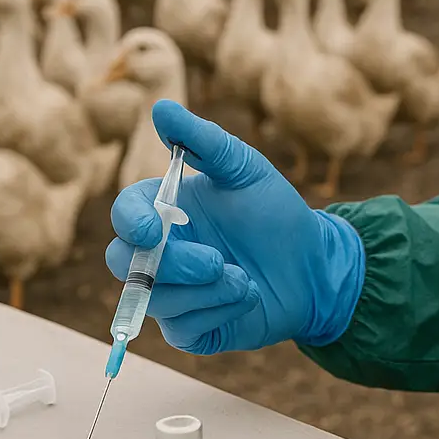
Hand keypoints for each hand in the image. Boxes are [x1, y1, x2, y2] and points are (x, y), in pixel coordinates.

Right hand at [105, 100, 364, 354]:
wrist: (315, 266)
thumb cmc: (277, 214)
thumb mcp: (246, 171)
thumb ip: (205, 142)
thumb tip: (162, 108)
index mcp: (165, 212)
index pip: (126, 214)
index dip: (129, 221)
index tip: (151, 229)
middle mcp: (160, 254)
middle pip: (123, 263)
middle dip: (171, 265)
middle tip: (216, 261)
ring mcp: (172, 294)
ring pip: (157, 300)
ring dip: (207, 290)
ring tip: (244, 277)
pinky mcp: (190, 330)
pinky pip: (183, 330)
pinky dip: (219, 311)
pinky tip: (245, 296)